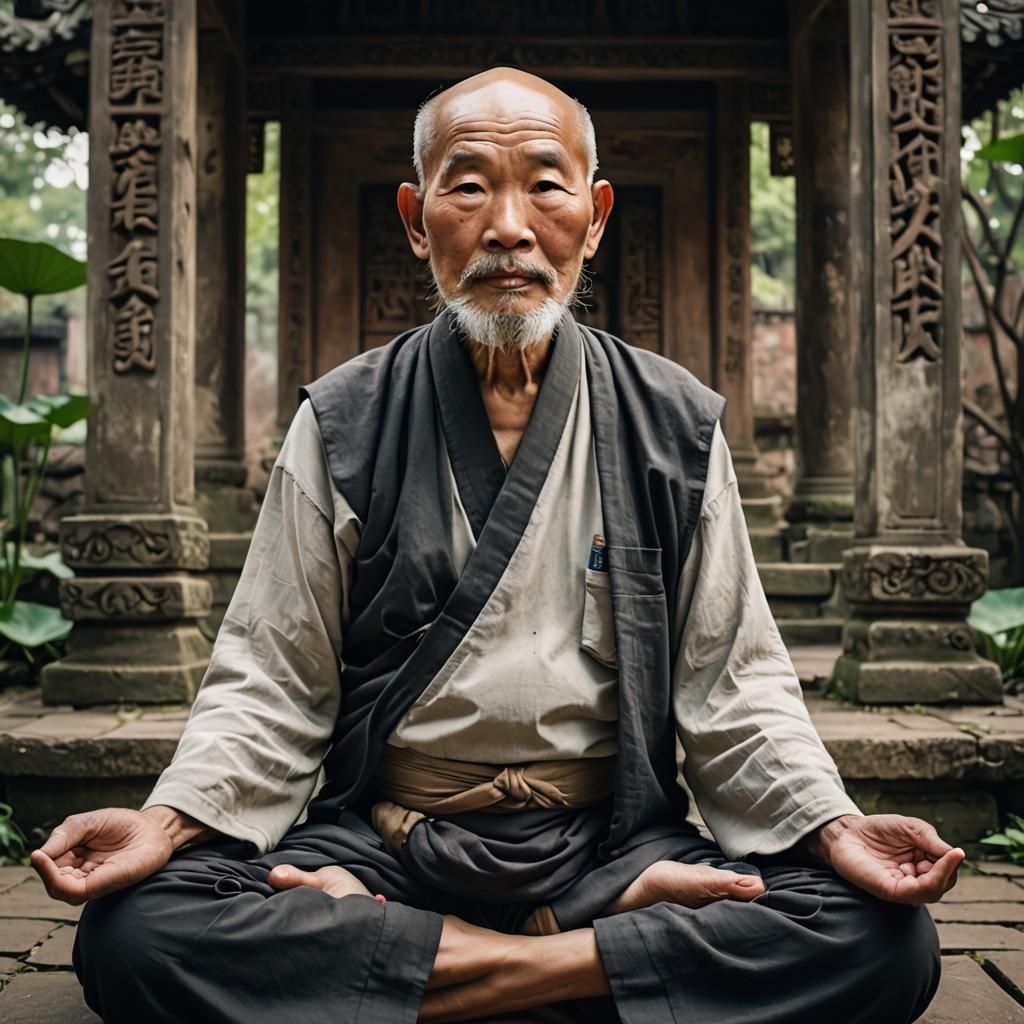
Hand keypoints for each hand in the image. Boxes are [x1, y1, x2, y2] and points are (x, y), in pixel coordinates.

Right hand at [30, 807, 173, 904]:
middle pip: (52, 880)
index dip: (42, 860)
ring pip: (58, 890)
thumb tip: (37, 855)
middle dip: (43, 868)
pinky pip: (75, 892)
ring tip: (42, 859)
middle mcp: (81, 873)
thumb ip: (64, 836)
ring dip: (46, 876)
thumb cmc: (122, 824)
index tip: (37, 854)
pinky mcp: (103, 885)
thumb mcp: (88, 822)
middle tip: (40, 856)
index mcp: (75, 859)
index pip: (50, 865)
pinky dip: (59, 881)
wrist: (153, 827)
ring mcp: (92, 881)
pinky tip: (55, 867)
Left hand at [811, 813, 963, 904]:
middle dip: (949, 870)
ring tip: (948, 859)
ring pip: (933, 892)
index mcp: (921, 866)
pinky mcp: (889, 891)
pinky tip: (930, 866)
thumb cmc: (878, 829)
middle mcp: (914, 879)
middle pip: (943, 884)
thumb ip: (932, 841)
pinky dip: (930, 881)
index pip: (946, 872)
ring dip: (943, 876)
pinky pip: (915, 893)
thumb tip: (958, 855)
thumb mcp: (911, 827)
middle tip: (952, 855)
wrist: (847, 830)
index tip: (957, 852)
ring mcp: (902, 887)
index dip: (952, 863)